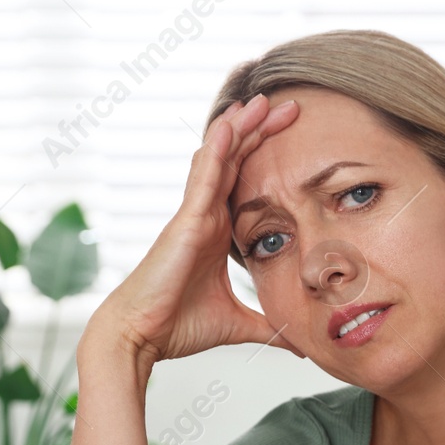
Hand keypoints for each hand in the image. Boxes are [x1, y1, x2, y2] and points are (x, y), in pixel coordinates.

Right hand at [86, 94, 302, 371]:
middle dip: (262, 131)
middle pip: (237, 162)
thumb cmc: (178, 327)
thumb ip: (269, 327)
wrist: (142, 337)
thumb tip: (301, 345)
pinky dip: (216, 150)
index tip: (298, 136)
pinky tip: (229, 125)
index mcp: (219, 232)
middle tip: (292, 104)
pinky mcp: (185, 222)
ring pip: (219, 161)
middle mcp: (206, 216)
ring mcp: (194, 215)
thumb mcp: (238, 324)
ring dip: (239, 128)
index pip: (247, 183)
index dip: (269, 157)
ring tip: (261, 100)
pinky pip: (202, 178)